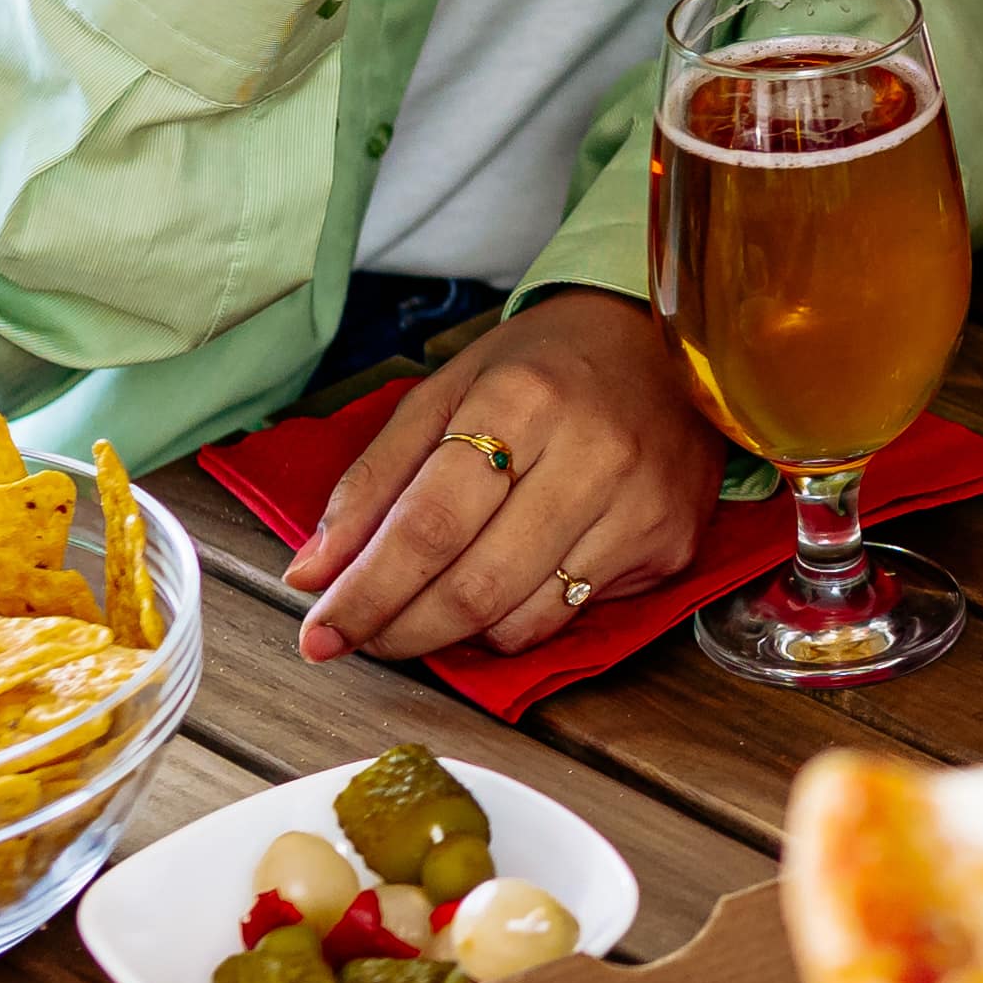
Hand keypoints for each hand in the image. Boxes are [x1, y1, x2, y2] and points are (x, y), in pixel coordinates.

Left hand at [273, 291, 722, 661]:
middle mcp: (591, 454)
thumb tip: (311, 573)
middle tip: (359, 639)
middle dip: (400, 629)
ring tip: (422, 610)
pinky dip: (514, 621)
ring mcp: (640, 504)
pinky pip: (568, 618)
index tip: (319, 632)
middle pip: (474, 585)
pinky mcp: (670, 543)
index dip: (368, 590)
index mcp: (523, 399)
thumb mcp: (444, 394)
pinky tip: (500, 588)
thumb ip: (374, 482)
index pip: (430, 523)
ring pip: (520, 619)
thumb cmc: (542, 368)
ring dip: (452, 633)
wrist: (659, 343)